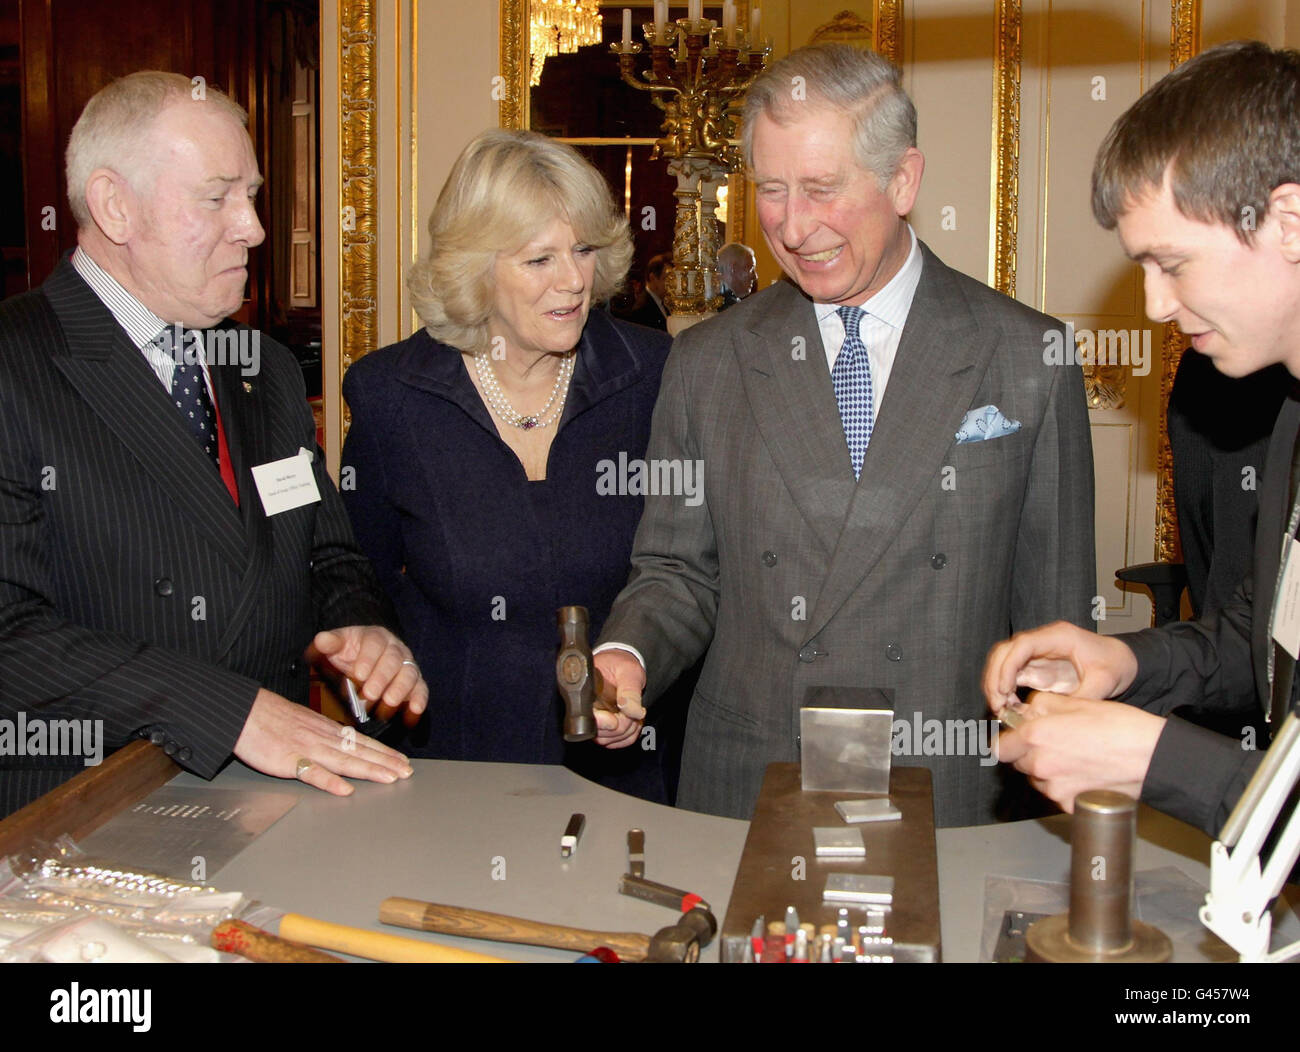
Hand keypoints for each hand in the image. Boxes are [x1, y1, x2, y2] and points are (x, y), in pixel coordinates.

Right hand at [233, 689, 413, 794]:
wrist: (243, 712)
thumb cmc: (271, 717)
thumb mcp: (305, 722)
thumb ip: (324, 735)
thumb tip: (344, 744)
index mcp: (326, 730)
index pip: (362, 742)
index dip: (384, 753)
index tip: (402, 762)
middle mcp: (322, 738)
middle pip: (360, 752)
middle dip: (386, 763)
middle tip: (407, 772)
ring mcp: (307, 749)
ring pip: (344, 761)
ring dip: (369, 770)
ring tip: (390, 778)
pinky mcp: (288, 760)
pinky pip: (312, 773)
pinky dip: (330, 781)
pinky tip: (345, 790)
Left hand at [307, 626, 427, 726]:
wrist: (360, 661)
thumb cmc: (347, 654)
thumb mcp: (335, 646)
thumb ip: (328, 643)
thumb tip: (322, 640)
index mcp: (375, 637)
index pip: (375, 644)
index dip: (368, 659)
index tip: (358, 674)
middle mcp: (395, 649)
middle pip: (393, 660)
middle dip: (382, 677)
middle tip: (369, 694)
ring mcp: (407, 665)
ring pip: (409, 673)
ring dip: (400, 689)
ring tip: (389, 702)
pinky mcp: (415, 682)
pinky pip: (421, 688)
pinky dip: (419, 699)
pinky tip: (414, 710)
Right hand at [592, 648, 646, 748]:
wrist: (620, 666)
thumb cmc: (621, 666)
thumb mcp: (628, 672)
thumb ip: (630, 691)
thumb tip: (633, 711)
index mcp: (584, 693)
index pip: (586, 719)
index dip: (603, 723)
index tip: (615, 719)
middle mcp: (584, 711)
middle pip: (600, 735)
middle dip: (622, 725)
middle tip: (634, 709)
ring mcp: (592, 723)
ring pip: (608, 741)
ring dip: (627, 730)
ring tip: (634, 712)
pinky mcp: (601, 730)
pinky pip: (615, 743)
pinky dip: (629, 735)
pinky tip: (632, 721)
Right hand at [982, 621, 1138, 715]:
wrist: (1122, 662)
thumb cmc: (1115, 664)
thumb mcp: (1105, 681)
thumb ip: (1082, 697)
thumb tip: (1058, 717)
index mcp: (1058, 636)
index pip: (1022, 645)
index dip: (1008, 666)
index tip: (1004, 689)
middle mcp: (1042, 642)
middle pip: (1004, 652)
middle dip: (994, 677)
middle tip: (997, 704)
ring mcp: (1036, 655)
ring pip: (1002, 663)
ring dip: (995, 684)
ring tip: (1000, 709)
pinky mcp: (1035, 668)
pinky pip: (1010, 676)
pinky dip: (1004, 691)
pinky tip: (1010, 708)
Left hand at [996, 692, 1164, 810]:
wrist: (1151, 756)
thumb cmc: (1119, 727)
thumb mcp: (1076, 702)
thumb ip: (1042, 705)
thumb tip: (1028, 710)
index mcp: (1036, 737)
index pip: (1000, 748)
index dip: (1008, 742)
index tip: (1017, 738)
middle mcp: (1041, 765)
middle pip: (1019, 763)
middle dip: (1030, 753)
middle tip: (1055, 743)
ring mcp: (1055, 789)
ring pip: (1038, 780)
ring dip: (1047, 771)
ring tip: (1075, 757)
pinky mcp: (1071, 805)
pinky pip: (1058, 795)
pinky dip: (1065, 787)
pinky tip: (1085, 774)